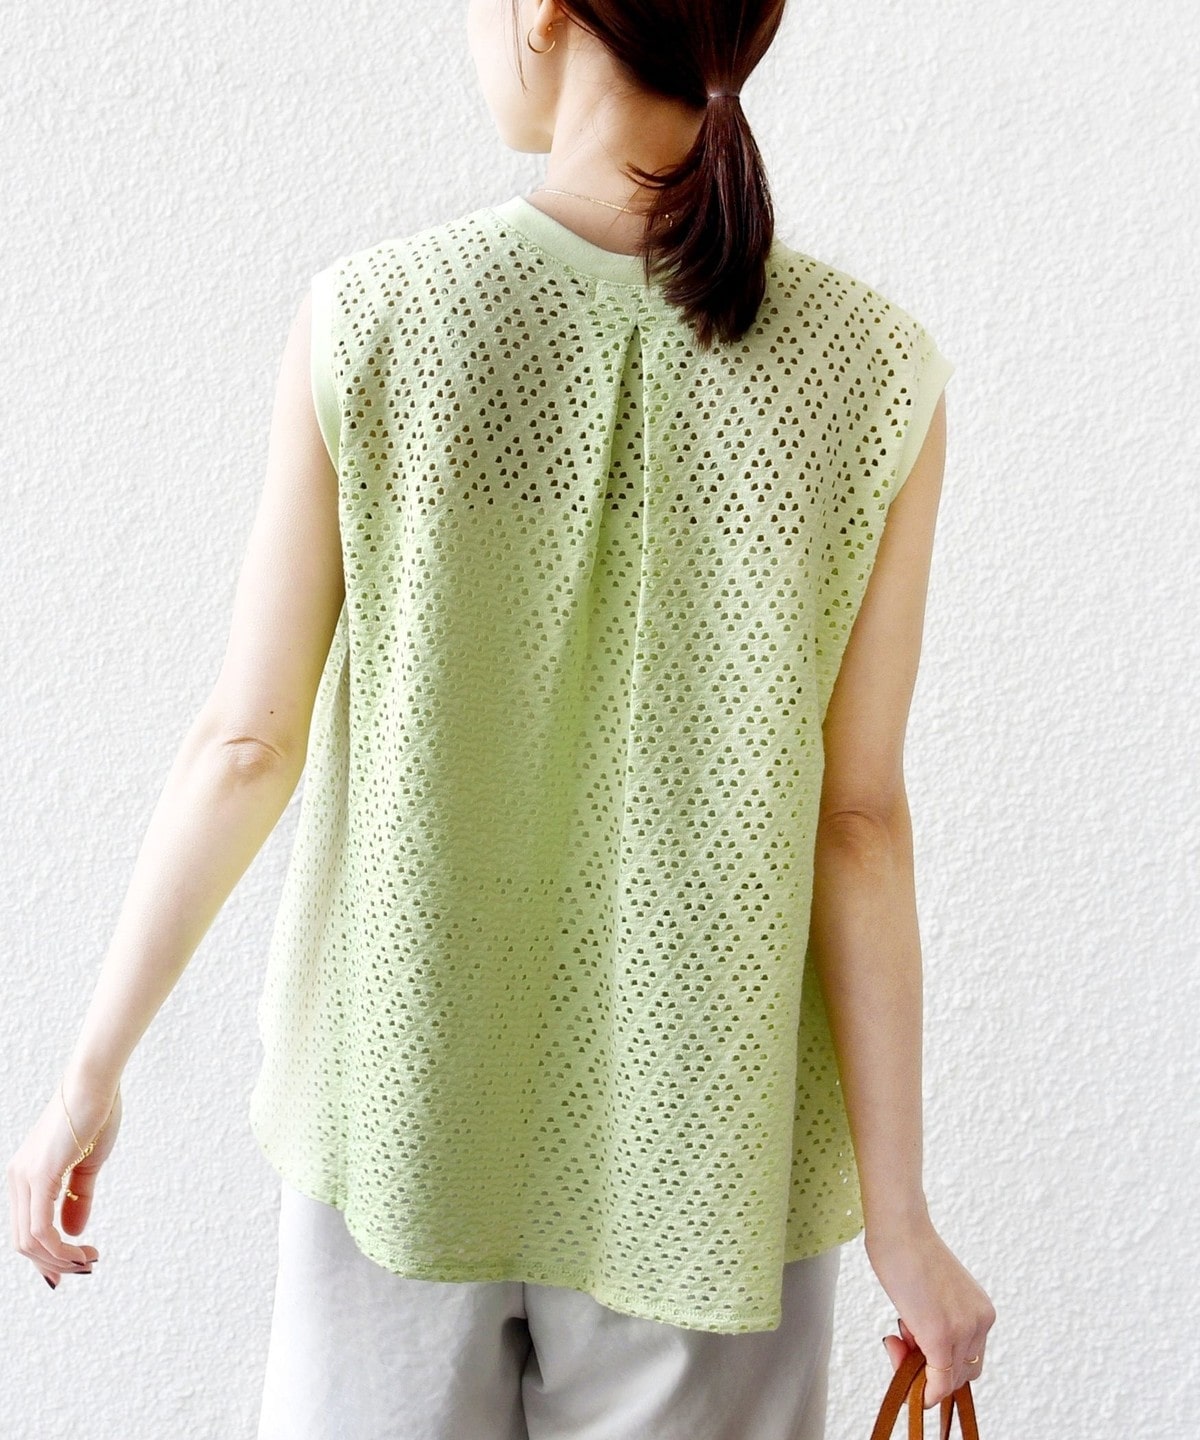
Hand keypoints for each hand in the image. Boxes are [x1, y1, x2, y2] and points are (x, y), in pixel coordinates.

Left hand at [7, 1073, 121, 1288]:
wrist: (95, 1084)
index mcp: (26, 1176)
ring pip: (30, 1241)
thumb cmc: (94, 1114)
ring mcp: (25, 1178)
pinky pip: (41, 1228)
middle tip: (86, 1266)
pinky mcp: (39, 1176)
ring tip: (89, 1260)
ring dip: (60, 1259)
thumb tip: (74, 1232)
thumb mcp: (87, 1164)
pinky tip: (82, 1249)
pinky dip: (60, 1247)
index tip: (75, 1265)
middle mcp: (17, 1179)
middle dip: (55, 1263)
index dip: (48, 1255)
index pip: (26, 1229)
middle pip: (24, 1242)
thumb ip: (77, 1198)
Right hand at [867, 1214, 995, 1408]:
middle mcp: (979, 1322)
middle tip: (898, 1345)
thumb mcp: (931, 1294)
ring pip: (948, 1380)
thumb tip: (918, 1354)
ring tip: (896, 1340)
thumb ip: (935, 1323)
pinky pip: (938, 1381)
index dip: (940, 1363)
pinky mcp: (940, 1335)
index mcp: (980, 1310)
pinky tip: (906, 1382)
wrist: (900, 1227)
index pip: (967, 1357)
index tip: (910, 1348)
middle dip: (929, 1371)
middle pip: (961, 1372)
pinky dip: (924, 1391)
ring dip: (918, 1375)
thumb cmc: (907, 1251)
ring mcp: (962, 1330)